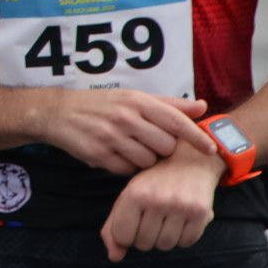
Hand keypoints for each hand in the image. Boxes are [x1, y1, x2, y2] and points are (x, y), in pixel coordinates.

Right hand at [39, 89, 212, 174]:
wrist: (57, 112)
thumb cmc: (101, 105)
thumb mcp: (133, 98)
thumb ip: (169, 105)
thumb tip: (202, 106)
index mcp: (136, 101)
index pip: (175, 120)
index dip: (196, 137)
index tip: (210, 148)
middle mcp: (125, 118)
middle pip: (165, 146)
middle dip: (162, 149)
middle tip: (150, 143)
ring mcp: (111, 137)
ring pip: (148, 161)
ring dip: (145, 160)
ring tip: (131, 148)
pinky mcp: (99, 155)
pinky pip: (128, 170)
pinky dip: (127, 166)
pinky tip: (117, 155)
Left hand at [100, 140, 225, 260]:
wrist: (188, 161)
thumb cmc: (152, 183)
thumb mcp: (128, 197)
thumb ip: (113, 227)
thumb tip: (114, 257)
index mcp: (134, 194)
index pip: (122, 236)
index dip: (126, 234)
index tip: (133, 222)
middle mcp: (157, 200)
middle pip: (144, 244)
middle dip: (145, 237)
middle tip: (151, 219)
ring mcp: (181, 207)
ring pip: (165, 245)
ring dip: (164, 238)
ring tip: (166, 219)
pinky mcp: (201, 213)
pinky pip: (187, 242)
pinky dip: (183, 237)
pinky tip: (181, 220)